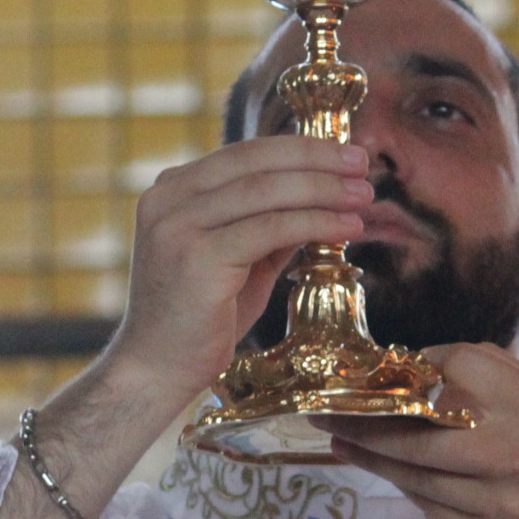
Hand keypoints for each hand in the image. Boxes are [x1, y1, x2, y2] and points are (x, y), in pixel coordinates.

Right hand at [106, 136, 373, 406]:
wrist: (155, 370)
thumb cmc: (199, 319)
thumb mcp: (238, 259)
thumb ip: (269, 225)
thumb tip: (324, 195)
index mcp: (172, 190)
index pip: (245, 154)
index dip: (300, 148)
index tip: (346, 154)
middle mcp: (167, 198)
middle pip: (256, 163)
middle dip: (317, 160)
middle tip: (363, 164)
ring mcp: (177, 226)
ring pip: (266, 192)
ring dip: (323, 190)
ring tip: (363, 196)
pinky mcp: (196, 257)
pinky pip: (269, 229)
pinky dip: (315, 223)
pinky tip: (348, 227)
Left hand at [324, 345, 518, 518]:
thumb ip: (501, 382)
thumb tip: (430, 367)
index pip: (447, 367)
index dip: (411, 367)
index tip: (387, 369)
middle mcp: (508, 445)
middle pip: (411, 427)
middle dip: (361, 418)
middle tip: (323, 410)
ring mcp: (497, 495)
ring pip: (413, 471)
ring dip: (371, 456)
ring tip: (340, 441)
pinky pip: (433, 506)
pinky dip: (407, 487)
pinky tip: (386, 473)